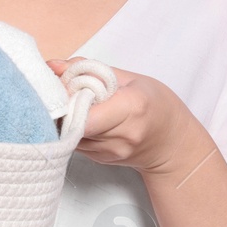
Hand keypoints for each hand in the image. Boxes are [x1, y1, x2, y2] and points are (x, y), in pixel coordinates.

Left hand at [47, 57, 198, 176]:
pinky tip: (85, 120)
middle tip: (63, 94)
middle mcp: (123, 134)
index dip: (68, 99)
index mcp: (132, 106)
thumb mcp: (130, 78)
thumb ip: (89, 69)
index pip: (86, 111)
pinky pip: (76, 143)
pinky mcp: (102, 160)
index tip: (63, 87)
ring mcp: (112, 152)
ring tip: (76, 106)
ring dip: (67, 120)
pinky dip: (73, 130)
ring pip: (71, 135)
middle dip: (64, 108)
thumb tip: (53, 66)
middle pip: (75, 123)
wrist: (173, 143)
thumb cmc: (156, 105)